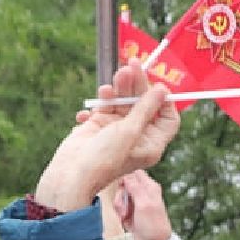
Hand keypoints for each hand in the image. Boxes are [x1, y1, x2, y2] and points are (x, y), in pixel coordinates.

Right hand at [33, 63, 178, 211]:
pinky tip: (100, 98)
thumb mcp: (130, 130)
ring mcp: (117, 130)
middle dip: (139, 85)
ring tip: (118, 73)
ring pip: (124, 101)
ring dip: (120, 87)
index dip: (165, 102)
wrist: (71, 174)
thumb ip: (145, 108)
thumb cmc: (104, 159)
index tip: (157, 87)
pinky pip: (105, 105)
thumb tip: (162, 90)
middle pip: (144, 104)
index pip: (168, 120)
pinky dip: (103, 100)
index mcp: (151, 144)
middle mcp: (137, 136)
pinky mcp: (99, 125)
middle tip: (133, 65)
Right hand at [116, 169, 172, 239]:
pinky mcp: (130, 214)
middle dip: (120, 195)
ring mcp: (136, 204)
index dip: (126, 178)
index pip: (135, 173)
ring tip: (124, 217)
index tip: (122, 187)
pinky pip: (119, 208)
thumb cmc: (152, 226)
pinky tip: (124, 222)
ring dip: (119, 206)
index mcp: (150, 188)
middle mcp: (143, 194)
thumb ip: (135, 187)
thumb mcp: (144, 203)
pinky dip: (120, 214)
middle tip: (124, 208)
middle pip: (124, 184)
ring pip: (120, 197)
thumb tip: (126, 175)